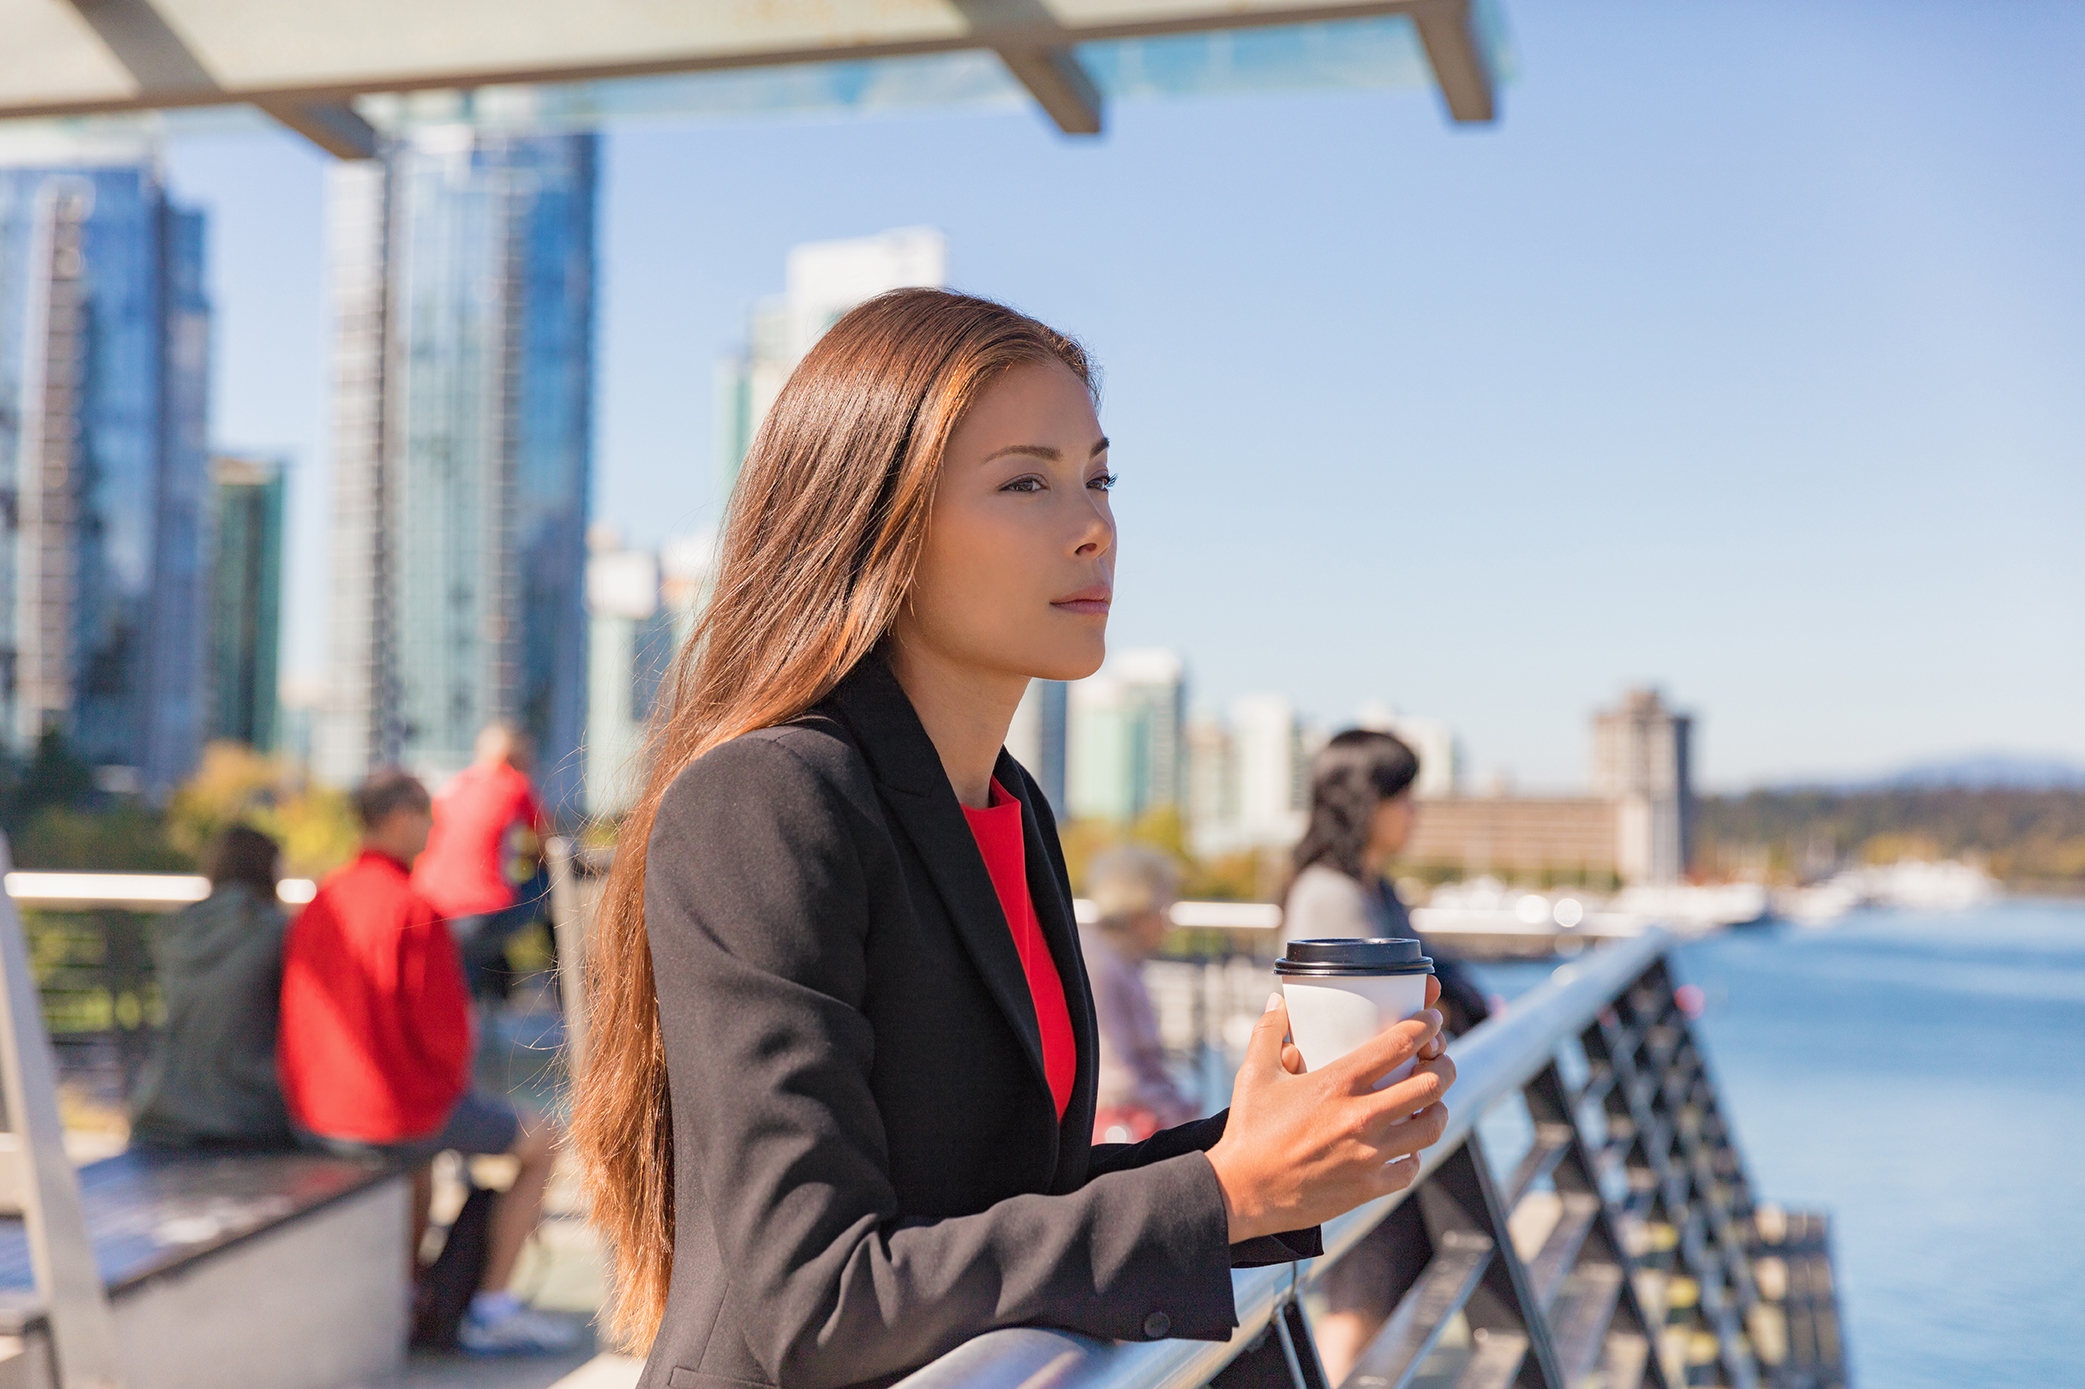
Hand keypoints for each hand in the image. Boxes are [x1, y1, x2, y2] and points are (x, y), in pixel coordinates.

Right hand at [1205, 976, 1454, 1243]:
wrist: (1242, 1192)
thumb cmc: (1249, 1131)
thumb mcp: (1254, 1074)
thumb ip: (1270, 1032)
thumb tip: (1280, 1002)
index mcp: (1337, 1084)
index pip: (1399, 1045)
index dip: (1425, 1026)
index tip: (1433, 1018)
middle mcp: (1360, 1118)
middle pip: (1431, 1085)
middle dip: (1445, 1066)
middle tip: (1440, 1060)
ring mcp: (1369, 1155)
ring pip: (1431, 1127)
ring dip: (1438, 1109)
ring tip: (1432, 1102)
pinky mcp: (1369, 1187)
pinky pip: (1411, 1167)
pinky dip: (1414, 1154)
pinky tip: (1405, 1146)